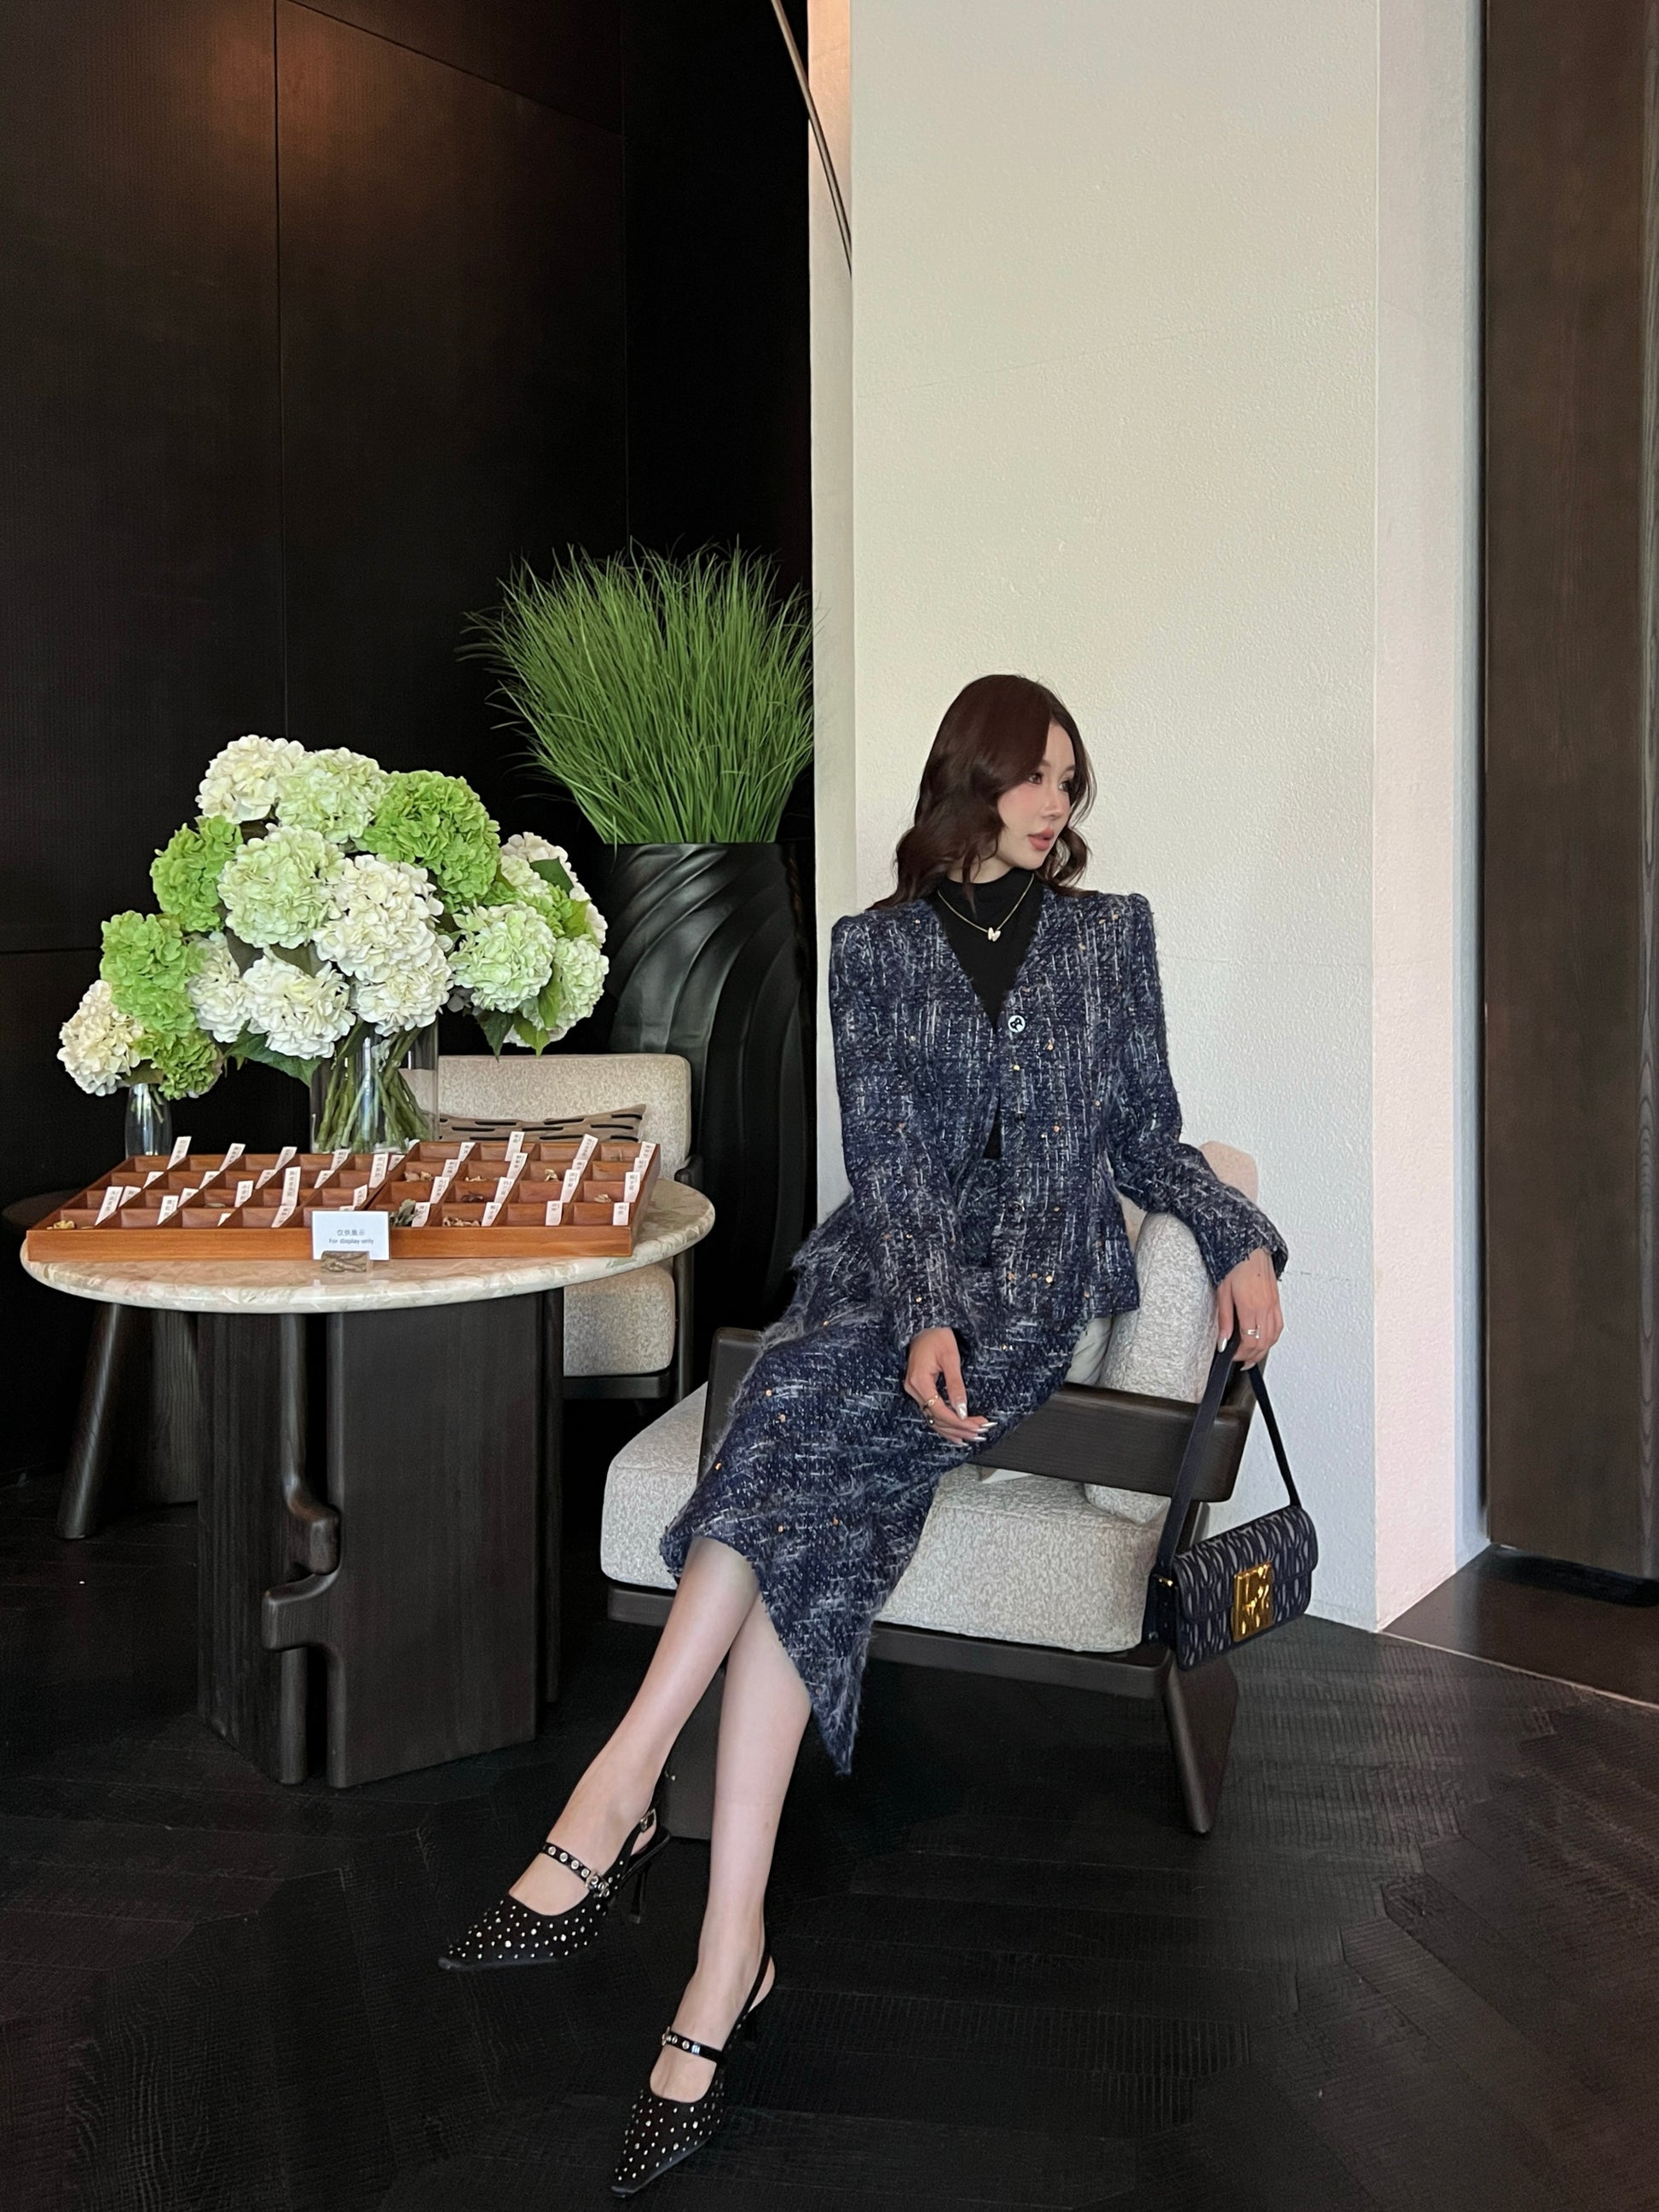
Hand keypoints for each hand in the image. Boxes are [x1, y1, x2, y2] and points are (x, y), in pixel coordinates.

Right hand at [903, 1326, 989, 1443]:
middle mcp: (913, 1389)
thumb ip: (956, 1386)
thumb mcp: (950, 1359)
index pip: (939, 1410)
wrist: (925, 1324)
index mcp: (919, 1381)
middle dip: (959, 1428)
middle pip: (936, 1418)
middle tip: (979, 1434)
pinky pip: (931, 1412)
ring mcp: (914, 1390)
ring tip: (971, 1437)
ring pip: (933, 1418)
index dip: (958, 1421)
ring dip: (952, 1429)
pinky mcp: (919, 1389)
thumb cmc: (937, 1335)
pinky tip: (955, 1433)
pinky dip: (944, 1423)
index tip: (976, 1426)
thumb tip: (962, 1410)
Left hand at [1216, 1247, 1281, 1367]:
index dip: (1241, 1354)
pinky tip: (1265, 1339)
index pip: (1250, 1342)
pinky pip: (1279, 1325)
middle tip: (1241, 1361)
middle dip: (1252, 1356)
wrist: (1249, 1246)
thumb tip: (1223, 1340)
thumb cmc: (1234, 1263)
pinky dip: (1272, 1337)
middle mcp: (1265, 1307)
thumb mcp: (1222, 1292)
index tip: (1232, 1356)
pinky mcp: (1277, 1300)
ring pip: (1274, 1336)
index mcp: (1251, 1307)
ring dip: (1263, 1349)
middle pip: (1263, 1343)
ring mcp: (1273, 1304)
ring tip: (1252, 1355)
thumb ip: (1224, 1319)